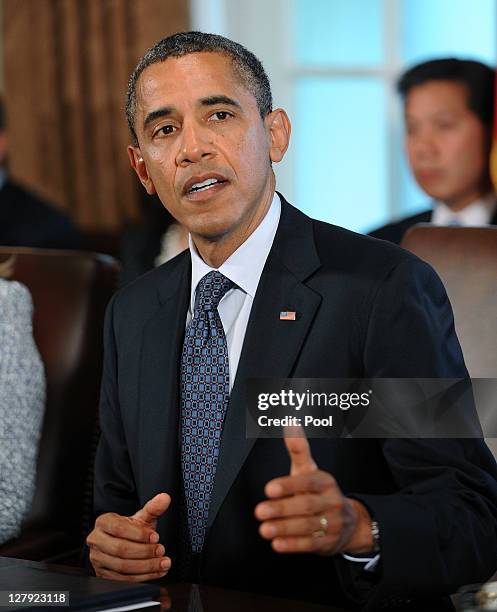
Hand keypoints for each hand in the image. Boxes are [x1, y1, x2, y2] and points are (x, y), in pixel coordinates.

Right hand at [87, 492, 171, 581]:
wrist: (123, 541)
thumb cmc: (131, 529)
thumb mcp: (141, 517)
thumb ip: (153, 508)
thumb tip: (165, 498)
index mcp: (104, 522)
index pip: (119, 528)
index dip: (139, 534)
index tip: (156, 537)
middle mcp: (96, 540)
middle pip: (120, 549)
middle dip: (144, 552)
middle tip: (161, 550)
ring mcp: (98, 559)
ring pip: (122, 566)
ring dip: (146, 566)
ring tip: (163, 562)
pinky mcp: (103, 575)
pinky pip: (123, 579)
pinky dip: (143, 577)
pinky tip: (157, 572)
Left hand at [254, 428, 372, 555]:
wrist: (348, 522)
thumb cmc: (318, 491)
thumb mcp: (309, 470)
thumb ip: (298, 449)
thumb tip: (290, 422)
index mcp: (325, 481)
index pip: (308, 482)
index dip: (288, 486)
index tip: (269, 489)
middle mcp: (331, 501)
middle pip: (306, 505)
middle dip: (281, 509)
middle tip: (260, 511)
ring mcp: (332, 523)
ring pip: (307, 526)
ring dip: (284, 529)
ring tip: (264, 529)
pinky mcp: (327, 542)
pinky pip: (310, 544)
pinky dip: (293, 545)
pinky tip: (277, 544)